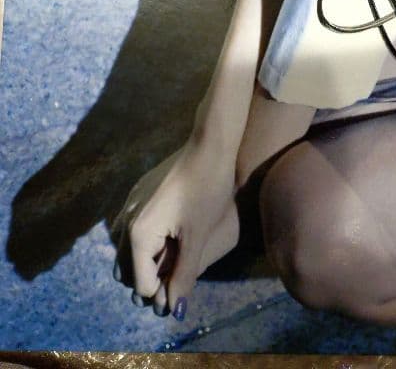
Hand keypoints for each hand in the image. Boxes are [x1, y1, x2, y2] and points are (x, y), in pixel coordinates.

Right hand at [112, 143, 239, 319]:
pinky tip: (168, 238)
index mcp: (138, 235)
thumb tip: (175, 310)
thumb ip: (184, 274)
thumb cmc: (207, 189)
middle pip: (126, 271)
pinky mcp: (137, 194)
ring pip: (125, 251)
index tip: (182, 289)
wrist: (209, 145)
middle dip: (149, 280)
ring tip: (173, 260)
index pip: (140, 285)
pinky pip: (131, 229)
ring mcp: (129, 206)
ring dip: (145, 262)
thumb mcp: (198, 236)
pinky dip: (145, 242)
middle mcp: (125, 222)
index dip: (161, 293)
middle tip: (177, 278)